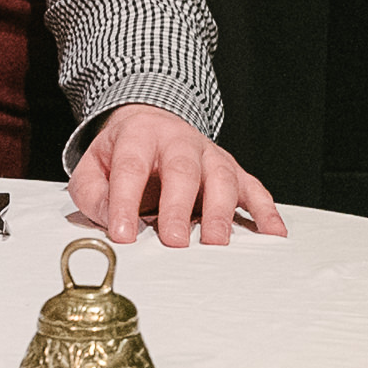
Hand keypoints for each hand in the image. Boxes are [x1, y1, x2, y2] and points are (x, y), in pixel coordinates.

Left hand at [68, 103, 285, 248]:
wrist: (151, 124)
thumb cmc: (121, 155)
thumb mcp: (93, 168)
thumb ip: (94, 194)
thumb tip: (111, 219)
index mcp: (140, 136)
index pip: (131, 167)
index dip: (126, 201)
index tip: (123, 235)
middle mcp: (179, 140)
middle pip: (182, 170)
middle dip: (179, 208)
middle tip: (175, 242)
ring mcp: (210, 155)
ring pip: (221, 177)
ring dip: (221, 211)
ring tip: (216, 243)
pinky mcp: (232, 170)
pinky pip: (253, 188)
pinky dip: (265, 210)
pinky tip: (273, 232)